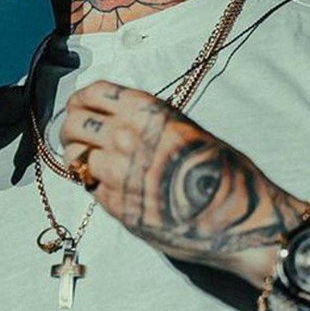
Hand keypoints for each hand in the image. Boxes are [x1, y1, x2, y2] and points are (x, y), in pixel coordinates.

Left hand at [59, 81, 307, 283]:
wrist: (239, 218)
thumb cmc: (222, 172)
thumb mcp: (187, 129)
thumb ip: (149, 121)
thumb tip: (118, 118)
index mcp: (146, 111)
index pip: (92, 93)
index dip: (80, 100)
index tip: (78, 107)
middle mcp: (126, 136)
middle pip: (73, 124)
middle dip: (70, 130)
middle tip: (76, 138)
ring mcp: (118, 173)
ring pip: (74, 158)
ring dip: (78, 160)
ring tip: (89, 165)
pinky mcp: (117, 207)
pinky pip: (90, 189)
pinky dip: (94, 186)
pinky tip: (110, 187)